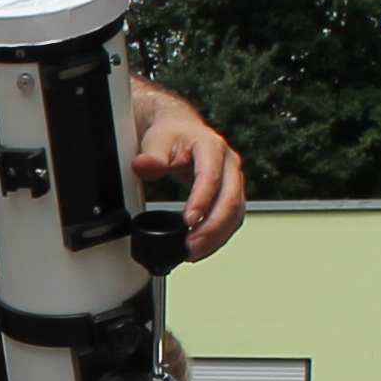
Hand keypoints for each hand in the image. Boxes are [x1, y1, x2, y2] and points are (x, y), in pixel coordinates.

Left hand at [128, 90, 247, 256]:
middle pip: (230, 201)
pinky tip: (203, 246)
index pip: (212, 177)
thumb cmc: (171, 134)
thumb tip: (146, 165)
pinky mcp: (231, 193)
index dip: (202, 201)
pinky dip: (219, 235)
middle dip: (211, 228)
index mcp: (212, 147)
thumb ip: (152, 154)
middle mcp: (229, 163)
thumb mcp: (157, 140)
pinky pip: (232, 218)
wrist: (178, 129)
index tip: (188, 221)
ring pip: (235, 214)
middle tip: (191, 246)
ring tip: (194, 252)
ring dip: (217, 237)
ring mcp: (233, 179)